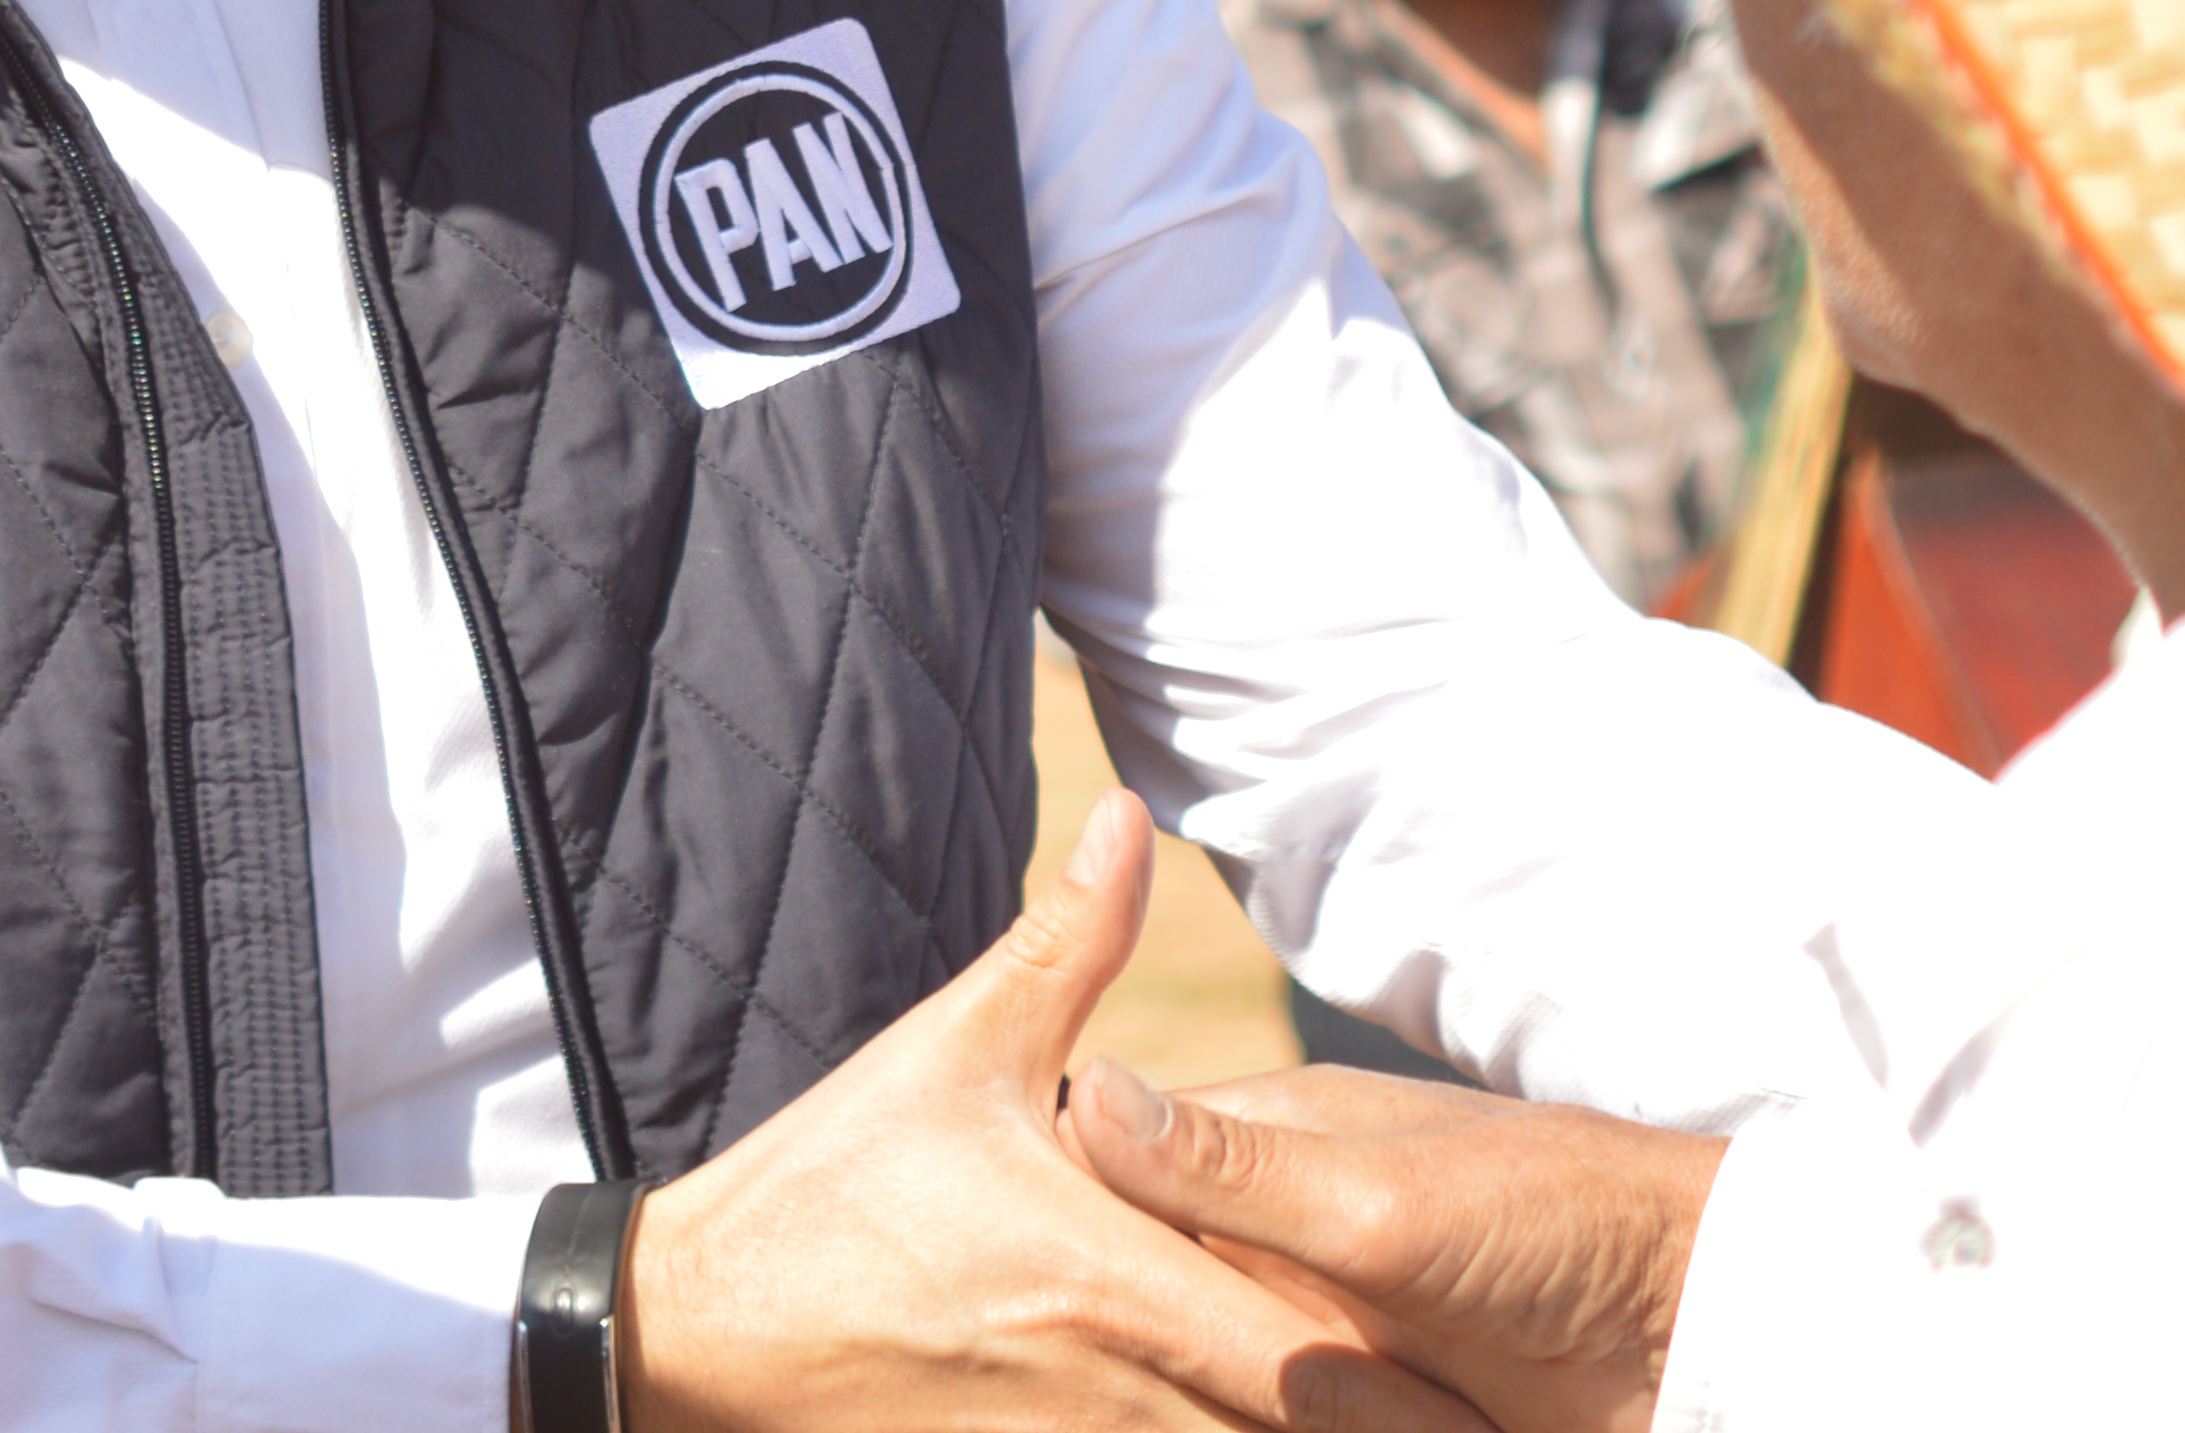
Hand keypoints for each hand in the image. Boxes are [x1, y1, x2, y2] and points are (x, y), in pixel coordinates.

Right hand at [618, 793, 1489, 1432]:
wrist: (697, 1327)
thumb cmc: (833, 1183)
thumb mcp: (960, 1050)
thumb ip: (1069, 944)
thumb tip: (1127, 812)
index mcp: (1113, 1270)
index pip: (1305, 1356)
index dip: (1404, 1390)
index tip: (1486, 1392)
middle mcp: (1108, 1380)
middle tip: (1477, 1425)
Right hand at [1065, 1059, 1724, 1432]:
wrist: (1696, 1323)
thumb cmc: (1555, 1223)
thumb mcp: (1382, 1202)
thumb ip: (1236, 1170)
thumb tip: (1089, 1090)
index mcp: (1263, 1156)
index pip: (1115, 1183)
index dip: (1054, 1229)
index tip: (974, 1284)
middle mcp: (1274, 1239)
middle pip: (1149, 1296)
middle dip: (1099, 1358)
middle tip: (1023, 1396)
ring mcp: (1312, 1332)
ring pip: (1199, 1385)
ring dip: (1171, 1408)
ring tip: (1064, 1418)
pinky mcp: (1354, 1406)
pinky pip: (1261, 1426)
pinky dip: (1228, 1428)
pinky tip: (1202, 1430)